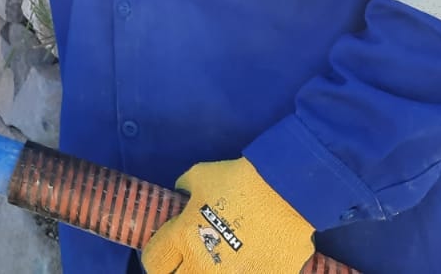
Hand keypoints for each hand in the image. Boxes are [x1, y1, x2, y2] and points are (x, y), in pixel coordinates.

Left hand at [140, 158, 314, 273]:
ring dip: (207, 272)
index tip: (166, 253)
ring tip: (216, 263)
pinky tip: (244, 264)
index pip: (153, 261)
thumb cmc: (240, 180)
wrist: (287, 192)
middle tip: (188, 261)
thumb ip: (185, 190)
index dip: (158, 257)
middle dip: (179, 270)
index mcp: (183, 236)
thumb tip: (181, 196)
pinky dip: (240, 273)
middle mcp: (202, 263)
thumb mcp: (200, 176)